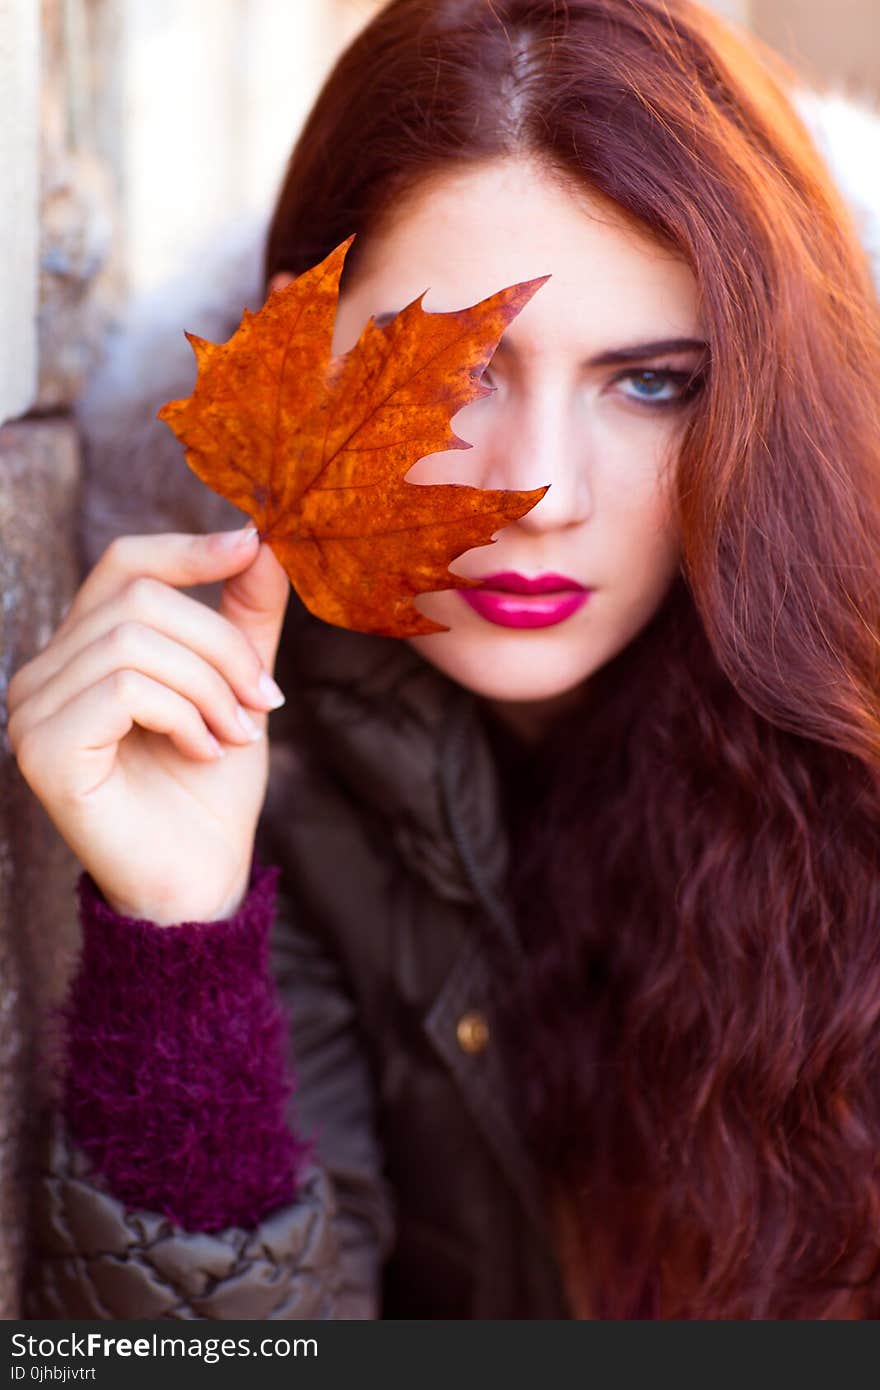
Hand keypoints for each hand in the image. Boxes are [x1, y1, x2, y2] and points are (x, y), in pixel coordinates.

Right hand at [6, 526, 289, 924]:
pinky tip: (202, 753)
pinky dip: (183, 715)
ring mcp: (33, 709)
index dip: (188, 547)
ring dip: (210, 687)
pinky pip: (125, 688)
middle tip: (263, 699)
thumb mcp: (237, 687)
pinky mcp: (44, 748)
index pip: (125, 564)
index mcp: (85, 649)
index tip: (252, 545)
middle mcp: (45, 671)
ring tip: (236, 733)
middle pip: (139, 598)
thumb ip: (244, 618)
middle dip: (221, 645)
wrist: (198, 880)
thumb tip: (262, 542)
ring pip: (136, 641)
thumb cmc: (210, 788)